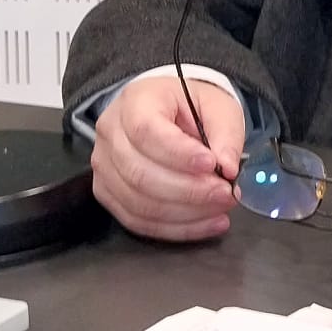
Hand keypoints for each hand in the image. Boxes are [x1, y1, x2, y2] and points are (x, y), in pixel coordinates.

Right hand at [91, 75, 244, 241]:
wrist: (168, 112)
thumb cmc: (191, 107)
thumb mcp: (218, 107)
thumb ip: (225, 134)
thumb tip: (228, 169)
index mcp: (135, 101)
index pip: (146, 131)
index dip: (179, 154)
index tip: (212, 164)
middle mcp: (111, 133)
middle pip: (139, 173)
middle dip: (188, 190)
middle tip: (225, 193)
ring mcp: (104, 166)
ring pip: (137, 203)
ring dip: (185, 213)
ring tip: (221, 208)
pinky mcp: (108, 193)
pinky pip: (137, 221)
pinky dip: (175, 229)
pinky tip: (206, 223)